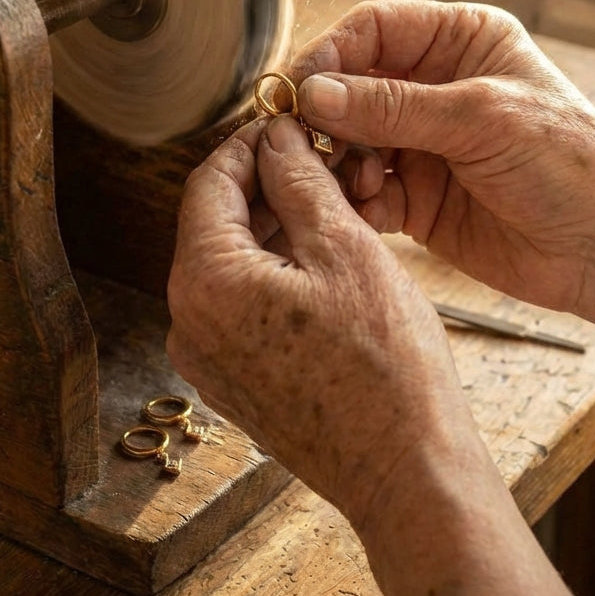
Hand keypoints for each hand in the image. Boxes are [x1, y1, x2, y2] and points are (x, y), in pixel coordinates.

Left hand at [166, 114, 482, 526]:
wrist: (406, 472)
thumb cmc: (385, 365)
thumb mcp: (345, 248)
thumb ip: (299, 181)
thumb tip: (275, 137)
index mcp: (204, 282)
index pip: (208, 182)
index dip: (248, 143)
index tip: (285, 123)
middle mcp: (188, 322)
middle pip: (215, 222)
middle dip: (265, 184)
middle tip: (316, 158)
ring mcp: (208, 358)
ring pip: (231, 263)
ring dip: (273, 226)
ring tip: (328, 203)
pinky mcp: (233, 380)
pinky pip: (241, 304)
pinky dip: (273, 270)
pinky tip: (320, 256)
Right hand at [289, 0, 594, 313]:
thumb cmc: (569, 163)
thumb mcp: (480, 118)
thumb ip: (392, 106)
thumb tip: (313, 93)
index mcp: (460, 41)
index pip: (374, 29)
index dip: (331, 54)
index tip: (299, 87)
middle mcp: (435, 86)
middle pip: (351, 85)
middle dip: (326, 113)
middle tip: (302, 139)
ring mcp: (422, 143)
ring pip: (348, 139)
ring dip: (337, 158)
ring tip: (350, 179)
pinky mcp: (415, 196)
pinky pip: (362, 190)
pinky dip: (353, 199)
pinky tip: (367, 208)